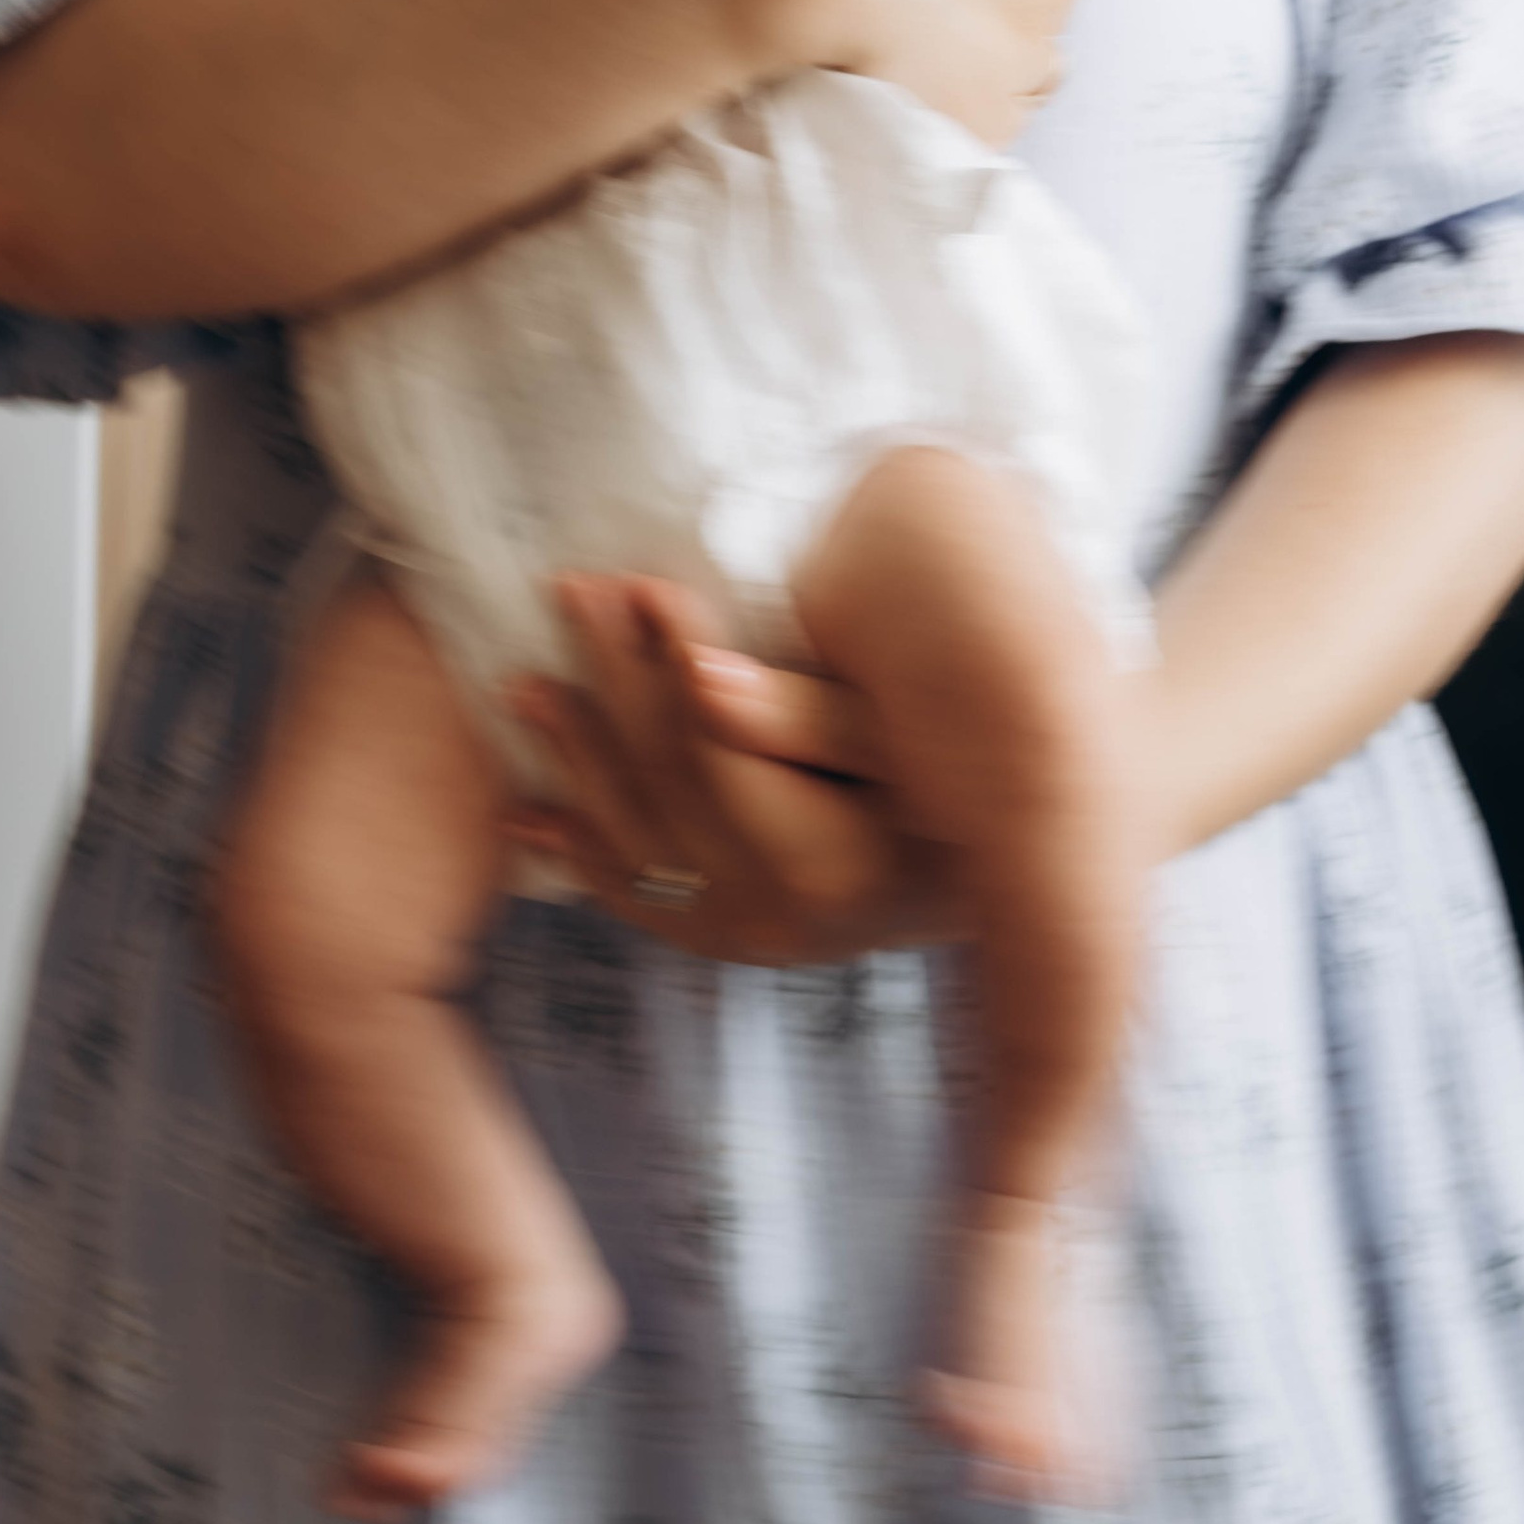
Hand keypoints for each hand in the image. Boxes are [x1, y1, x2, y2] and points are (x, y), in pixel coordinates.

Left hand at [506, 575, 961, 965]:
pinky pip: (628, 895)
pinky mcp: (721, 945)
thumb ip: (806, 713)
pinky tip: (524, 812)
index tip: (642, 578)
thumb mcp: (906, 743)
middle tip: (573, 589)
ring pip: (629, 835)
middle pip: (664, 781)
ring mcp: (739, 940)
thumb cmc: (965, 788)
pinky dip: (573, 849)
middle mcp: (773, 920)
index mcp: (827, 867)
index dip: (673, 657)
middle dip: (611, 678)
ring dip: (572, 756)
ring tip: (523, 682)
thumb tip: (704, 673)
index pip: (720, 746)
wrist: (1001, 885)